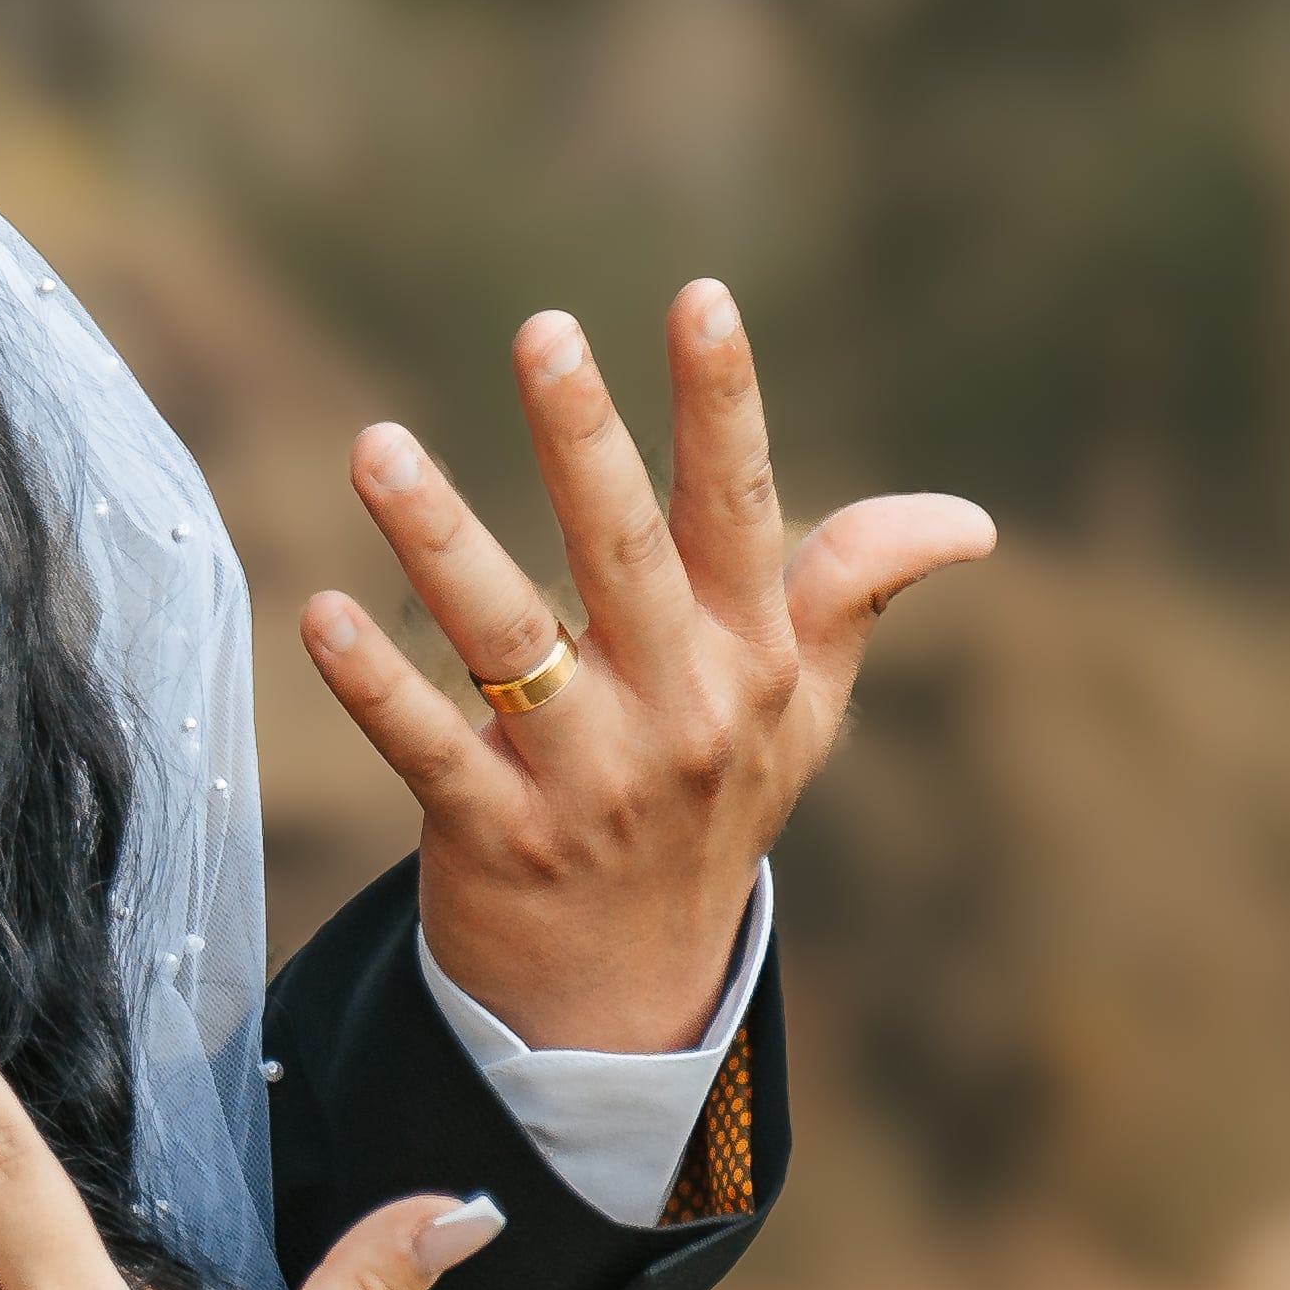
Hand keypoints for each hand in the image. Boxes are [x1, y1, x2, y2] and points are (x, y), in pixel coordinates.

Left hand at [307, 282, 993, 1051]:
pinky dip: (372, 686)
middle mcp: (676, 707)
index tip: (701, 297)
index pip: (740, 510)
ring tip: (377, 445)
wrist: (631, 992)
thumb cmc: (712, 809)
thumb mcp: (803, 708)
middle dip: (586, 440)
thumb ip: (855, 592)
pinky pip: (426, 746)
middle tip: (544, 330)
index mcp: (748, 658)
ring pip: (506, 640)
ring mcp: (585, 776)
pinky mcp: (494, 834)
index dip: (723, 405)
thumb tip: (969, 519)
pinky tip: (320, 615)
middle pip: (624, 554)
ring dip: (441, 540)